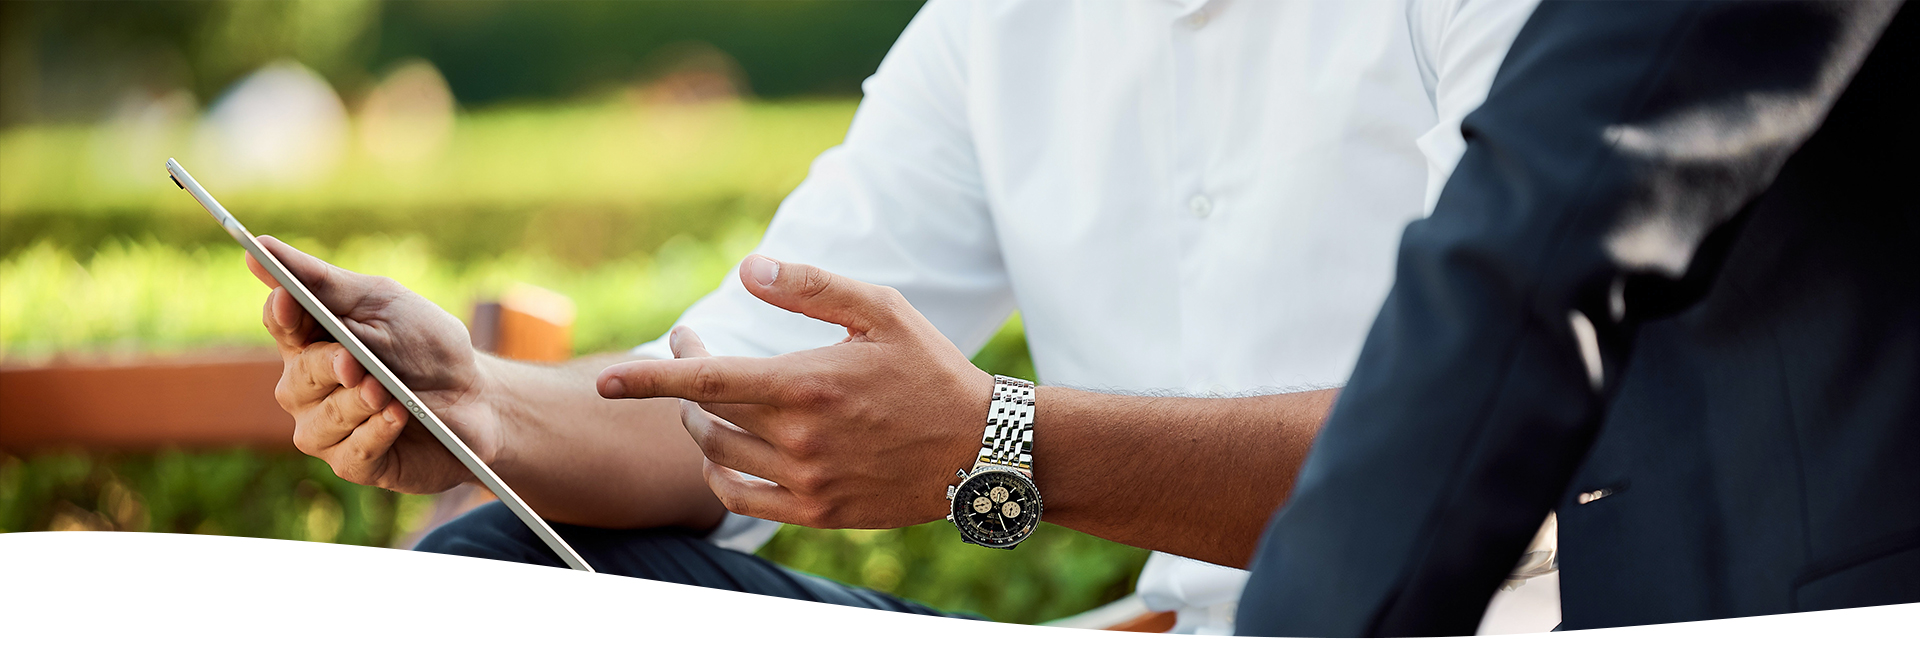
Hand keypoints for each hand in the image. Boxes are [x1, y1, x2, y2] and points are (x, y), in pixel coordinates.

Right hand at [249, 236, 499, 493]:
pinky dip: (377, 433)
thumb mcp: (383, 303)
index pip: (280, 322)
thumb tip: (260, 246)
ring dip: (357, 404)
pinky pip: (351, 454)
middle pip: (297, 376)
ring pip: (320, 421)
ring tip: (388, 392)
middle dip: (327, 367)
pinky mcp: (356, 463)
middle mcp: (308, 388)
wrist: (478, 398)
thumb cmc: (426, 346)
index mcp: (311, 340)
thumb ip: (323, 282)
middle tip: (354, 362)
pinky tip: (399, 416)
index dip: (282, 312)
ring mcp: (328, 428)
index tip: (291, 298)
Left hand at [596, 255, 993, 528]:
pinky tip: (722, 453)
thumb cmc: (931, 370)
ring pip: (718, 456)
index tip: (605, 380)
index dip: (648, 378)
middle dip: (683, 383)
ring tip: (711, 399)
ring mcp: (807, 482)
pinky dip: (717, 475)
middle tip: (695, 350)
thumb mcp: (881, 310)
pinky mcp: (818, 513)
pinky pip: (740, 499)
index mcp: (806, 384)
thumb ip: (811, 287)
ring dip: (700, 426)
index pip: (706, 380)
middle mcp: (799, 439)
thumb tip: (747, 270)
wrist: (981, 450)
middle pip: (706, 415)